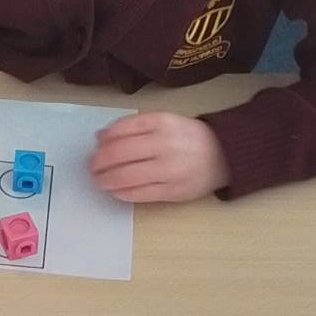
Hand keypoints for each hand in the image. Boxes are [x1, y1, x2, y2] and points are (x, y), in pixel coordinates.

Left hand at [88, 112, 228, 202]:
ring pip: (125, 176)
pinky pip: (139, 193)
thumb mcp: (163, 122)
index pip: (120, 129)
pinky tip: (115, 191)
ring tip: (99, 181)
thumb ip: (133, 127)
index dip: (103, 140)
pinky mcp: (172, 191)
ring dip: (105, 180)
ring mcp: (168, 169)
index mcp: (161, 122)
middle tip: (91, 168)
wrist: (224, 155)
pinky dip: (122, 193)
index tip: (96, 148)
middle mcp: (163, 144)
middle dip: (98, 162)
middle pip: (118, 153)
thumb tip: (100, 137)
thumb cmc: (188, 138)